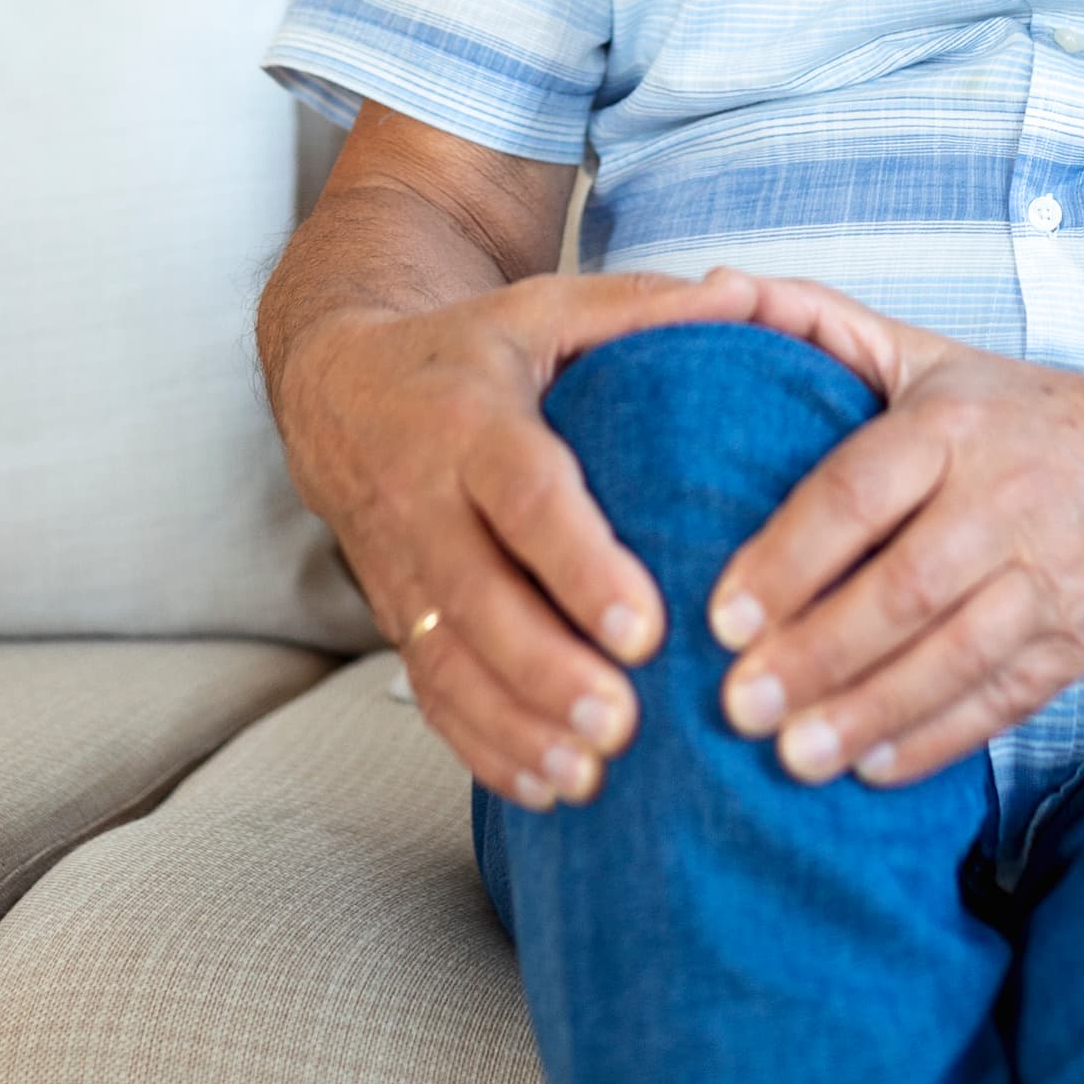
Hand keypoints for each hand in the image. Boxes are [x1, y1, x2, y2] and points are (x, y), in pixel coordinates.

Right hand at [271, 264, 811, 809]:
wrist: (339, 388)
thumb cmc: (472, 349)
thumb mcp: (545, 308)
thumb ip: (640, 309)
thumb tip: (744, 295)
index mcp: (471, 419)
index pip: (523, 497)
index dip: (578, 563)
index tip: (644, 626)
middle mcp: (424, 499)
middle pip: (478, 598)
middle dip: (547, 668)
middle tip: (623, 723)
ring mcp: (400, 569)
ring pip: (449, 660)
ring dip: (515, 725)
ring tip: (589, 775)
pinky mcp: (396, 616)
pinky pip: (430, 691)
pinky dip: (481, 746)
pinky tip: (544, 787)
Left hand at [703, 278, 1083, 789]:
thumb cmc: (1012, 415)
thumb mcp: (922, 353)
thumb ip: (815, 321)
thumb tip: (715, 289)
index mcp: (952, 425)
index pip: (860, 492)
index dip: (789, 558)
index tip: (721, 616)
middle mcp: (1007, 499)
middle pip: (907, 588)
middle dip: (818, 654)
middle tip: (738, 703)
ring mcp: (1052, 577)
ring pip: (956, 656)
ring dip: (870, 710)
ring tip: (793, 758)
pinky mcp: (1081, 641)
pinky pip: (1005, 699)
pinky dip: (937, 739)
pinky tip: (872, 768)